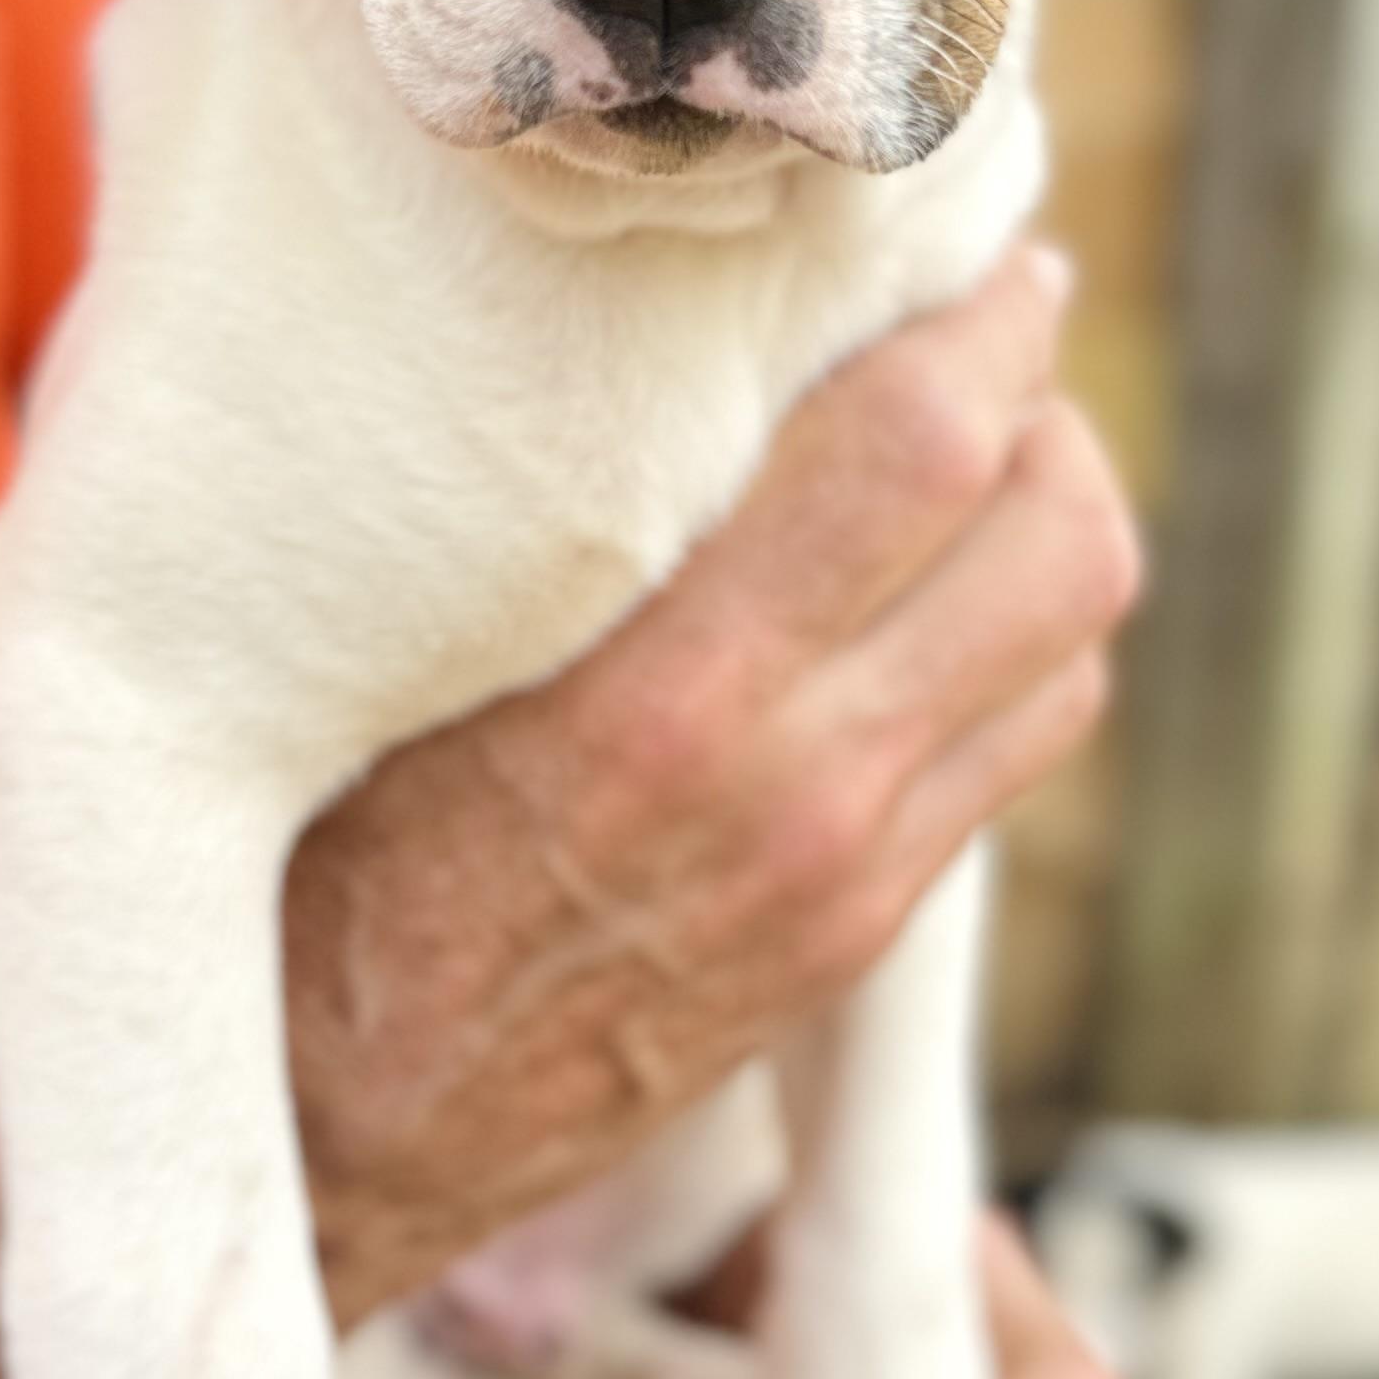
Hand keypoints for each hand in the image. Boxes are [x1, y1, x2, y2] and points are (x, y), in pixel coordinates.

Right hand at [288, 247, 1141, 1325]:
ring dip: (1046, 527)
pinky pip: (1014, 749)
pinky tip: (920, 596)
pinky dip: (1010, 643)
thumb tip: (671, 311)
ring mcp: (845, 876)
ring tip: (967, 458)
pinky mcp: (855, 941)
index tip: (970, 245)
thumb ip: (562, 507)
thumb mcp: (406, 648)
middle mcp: (794, 783)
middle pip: (1060, 536)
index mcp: (669, 688)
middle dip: (1045, 408)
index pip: (929, 443)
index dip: (982, 317)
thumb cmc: (307, 843)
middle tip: (982, 337)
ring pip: (1071, 645)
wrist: (312, 1132)